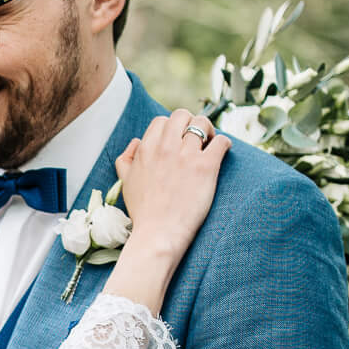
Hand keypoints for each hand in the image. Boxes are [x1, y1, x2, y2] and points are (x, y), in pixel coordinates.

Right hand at [114, 109, 230, 259]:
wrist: (158, 234)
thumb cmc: (143, 212)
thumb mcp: (125, 182)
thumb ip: (126, 158)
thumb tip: (136, 142)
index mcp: (146, 149)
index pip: (161, 121)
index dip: (172, 128)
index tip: (178, 140)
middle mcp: (165, 147)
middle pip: (182, 115)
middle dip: (190, 122)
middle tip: (196, 139)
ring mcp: (186, 156)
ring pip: (203, 123)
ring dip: (209, 131)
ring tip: (210, 143)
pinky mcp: (206, 167)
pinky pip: (221, 141)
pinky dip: (224, 143)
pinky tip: (222, 151)